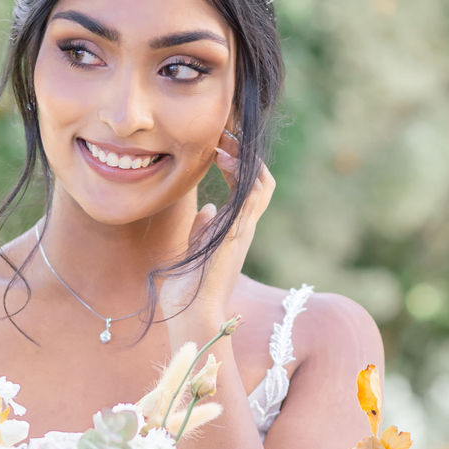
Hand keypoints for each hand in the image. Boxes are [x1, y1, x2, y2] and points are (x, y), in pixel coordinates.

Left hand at [159, 126, 275, 332]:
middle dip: (244, 153)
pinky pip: (252, 193)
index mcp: (232, 230)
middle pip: (258, 179)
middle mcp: (242, 228)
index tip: (216, 145)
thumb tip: (206, 208)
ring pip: (261, 182)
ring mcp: (243, 230)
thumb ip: (201, 230)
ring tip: (225, 139)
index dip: (235, 162)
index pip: (245, 187)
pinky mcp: (239, 232)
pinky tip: (223, 157)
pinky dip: (243, 171)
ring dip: (245, 157)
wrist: (192, 315)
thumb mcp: (192, 250)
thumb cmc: (187, 292)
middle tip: (223, 133)